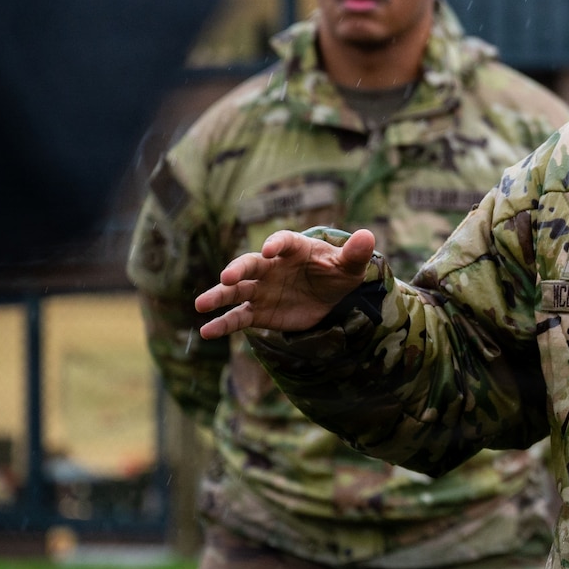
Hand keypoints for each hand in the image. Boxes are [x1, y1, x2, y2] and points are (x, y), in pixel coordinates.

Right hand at [195, 228, 376, 339]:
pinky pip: (237, 317)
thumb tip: (368, 237)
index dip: (276, 244)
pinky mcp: (258, 312)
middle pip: (250, 264)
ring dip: (218, 296)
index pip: (282, 242)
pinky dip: (222, 323)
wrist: (329, 296)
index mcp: (293, 248)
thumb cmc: (338, 272)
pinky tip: (206, 332)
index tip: (269, 248)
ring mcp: (261, 289)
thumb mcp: (350, 265)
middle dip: (238, 269)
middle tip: (226, 277)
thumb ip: (355, 253)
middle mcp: (271, 266)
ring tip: (200, 305)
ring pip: (236, 291)